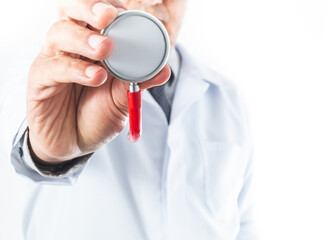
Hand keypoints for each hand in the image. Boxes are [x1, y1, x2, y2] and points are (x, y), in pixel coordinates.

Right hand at [27, 0, 170, 162]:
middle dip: (90, 8)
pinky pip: (53, 67)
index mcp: (91, 46)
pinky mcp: (39, 80)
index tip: (125, 10)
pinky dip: (75, 69)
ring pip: (59, 33)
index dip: (108, 7)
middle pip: (71, 12)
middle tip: (109, 16)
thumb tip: (165, 69)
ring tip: (105, 49)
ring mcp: (53, 61)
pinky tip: (95, 77)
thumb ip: (138, 82)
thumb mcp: (122, 99)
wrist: (73, 144)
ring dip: (84, 38)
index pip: (95, 15)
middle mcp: (70, 47)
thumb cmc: (96, 116)